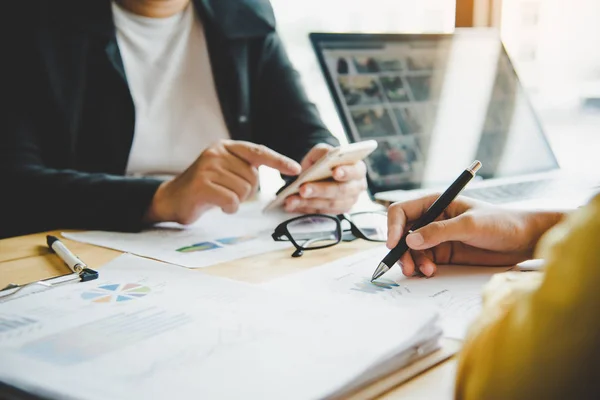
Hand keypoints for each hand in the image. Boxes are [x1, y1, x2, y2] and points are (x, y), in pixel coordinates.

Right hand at [146, 140, 300, 223]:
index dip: (278, 161)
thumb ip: (244, 166)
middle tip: (227, 192)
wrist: (172, 199)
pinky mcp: (202, 186)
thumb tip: (274, 170)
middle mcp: (216, 153)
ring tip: (219, 197)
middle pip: (253, 178)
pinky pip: (231, 201)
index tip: (296, 169)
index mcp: (225, 146)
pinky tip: (217, 205)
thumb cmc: (204, 186)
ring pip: (243, 191)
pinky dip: (229, 208)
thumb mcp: (224, 169)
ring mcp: (208, 168)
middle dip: (246, 191)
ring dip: (236, 200)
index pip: (258, 151)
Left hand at [284, 143, 367, 213]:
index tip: (335, 172)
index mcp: (358, 169)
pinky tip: (294, 204)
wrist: (318, 174)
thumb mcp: (322, 151)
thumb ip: (324, 152)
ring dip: (309, 202)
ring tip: (292, 199)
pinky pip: (322, 212)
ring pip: (330, 204)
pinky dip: (307, 208)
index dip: (346, 172)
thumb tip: (324, 158)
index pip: (356, 171)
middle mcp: (356, 187)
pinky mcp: (337, 212)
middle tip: (303, 189)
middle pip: (341, 190)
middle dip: (320, 190)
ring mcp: (348, 201)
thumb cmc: (323, 162)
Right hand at [386, 194, 564, 276]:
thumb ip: (439, 232)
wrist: (525, 241)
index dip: (393, 226)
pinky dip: (422, 268)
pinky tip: (431, 272)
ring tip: (425, 271)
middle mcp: (432, 219)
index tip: (393, 244)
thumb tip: (410, 240)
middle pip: (402, 234)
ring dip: (412, 261)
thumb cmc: (502, 224)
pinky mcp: (444, 254)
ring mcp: (437, 238)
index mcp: (435, 203)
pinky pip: (423, 261)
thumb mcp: (470, 225)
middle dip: (401, 250)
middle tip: (407, 267)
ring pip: (411, 250)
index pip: (402, 211)